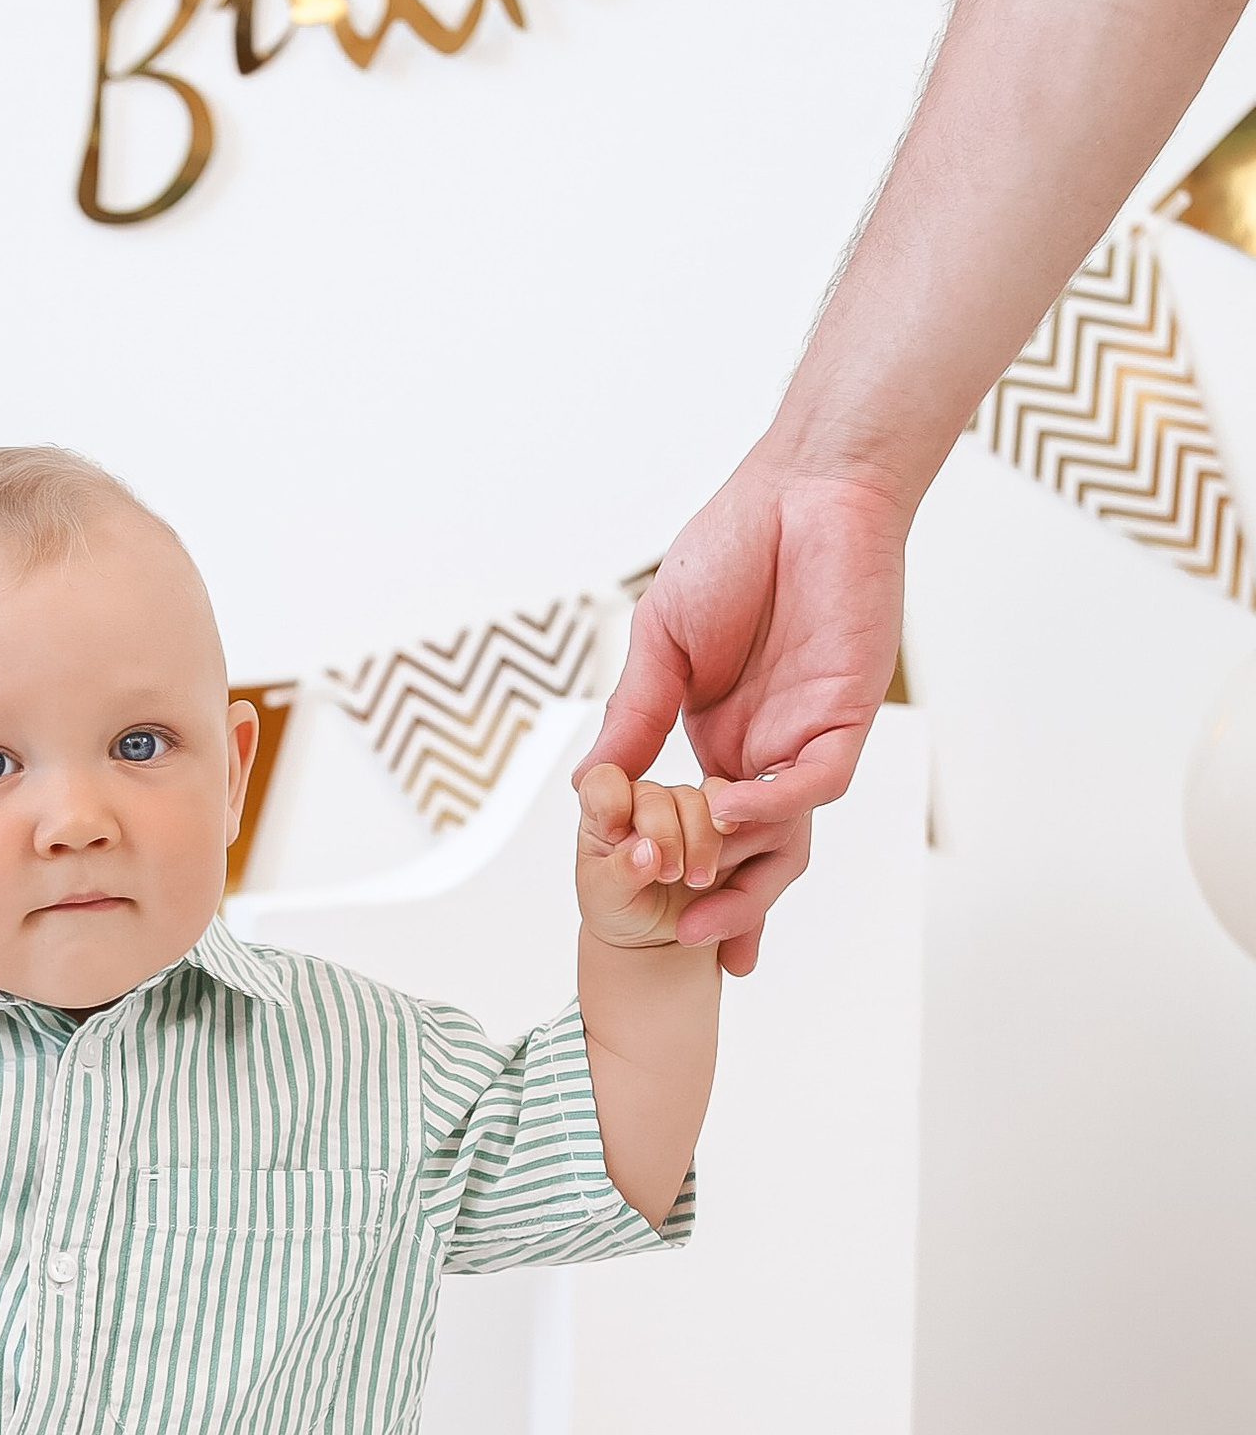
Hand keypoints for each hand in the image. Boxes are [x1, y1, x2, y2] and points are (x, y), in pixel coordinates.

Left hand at [576, 763, 723, 948]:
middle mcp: (643, 802)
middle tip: (669, 876)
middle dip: (665, 837)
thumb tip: (647, 853)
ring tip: (695, 881)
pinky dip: (730, 823)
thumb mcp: (606, 897)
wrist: (654, 936)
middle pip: (656, 796)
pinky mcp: (717, 822)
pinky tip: (727, 843)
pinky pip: (731, 806)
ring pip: (697, 801)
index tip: (616, 834)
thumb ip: (620, 874)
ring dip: (700, 842)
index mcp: (604, 811)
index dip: (611, 799)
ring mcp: (682, 809)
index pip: (603, 781)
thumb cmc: (620, 908)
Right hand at [578, 456, 906, 972]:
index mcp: (722, 735)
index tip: (650, 921)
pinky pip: (815, 780)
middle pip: (754, 852)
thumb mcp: (659, 645)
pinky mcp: (845, 713)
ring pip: (788, 832)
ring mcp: (808, 735)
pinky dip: (774, 804)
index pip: (705, 828)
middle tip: (686, 945)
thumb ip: (632, 716)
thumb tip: (590, 786)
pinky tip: (729, 811)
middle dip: (726, 906)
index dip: (685, 879)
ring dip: (748, 872)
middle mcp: (768, 747)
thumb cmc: (732, 548)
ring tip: (702, 907)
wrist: (804, 488)